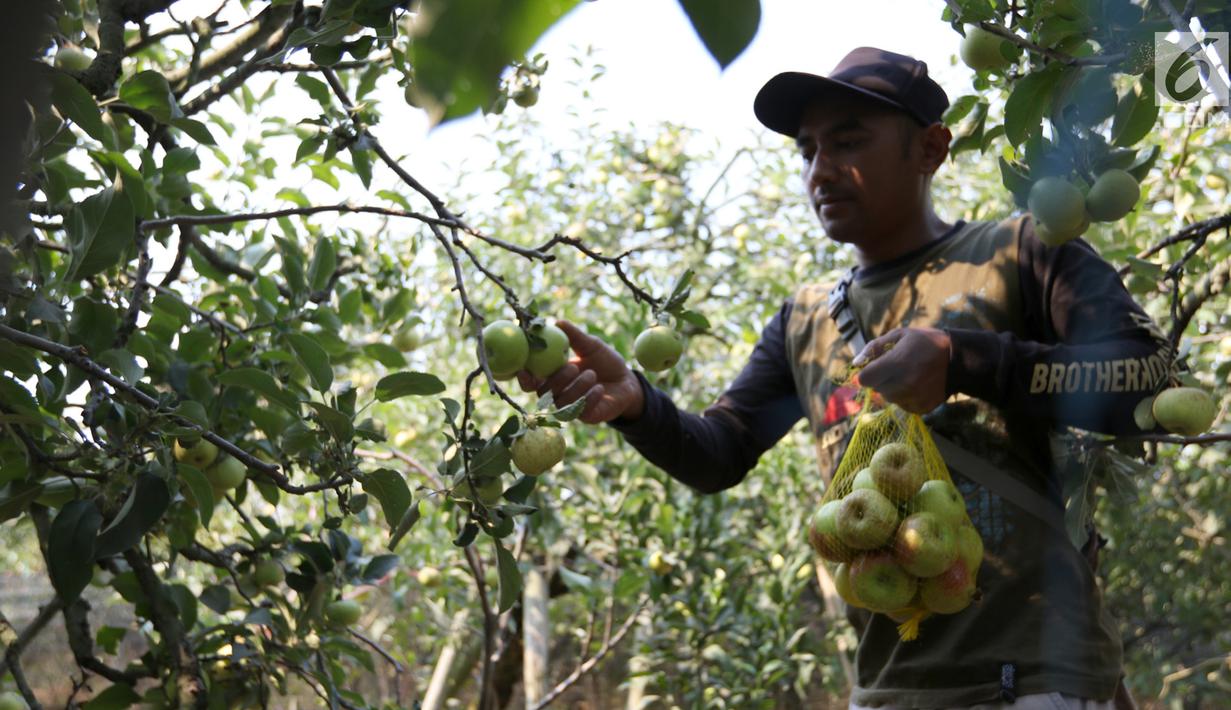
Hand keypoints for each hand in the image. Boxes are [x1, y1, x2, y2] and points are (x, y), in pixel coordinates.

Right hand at [516, 320, 644, 424]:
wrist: (626, 380)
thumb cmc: (605, 361)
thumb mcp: (591, 345)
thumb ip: (574, 336)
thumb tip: (558, 323)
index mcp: (553, 375)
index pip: (531, 381)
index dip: (524, 378)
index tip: (525, 370)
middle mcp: (557, 393)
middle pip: (543, 392)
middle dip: (557, 380)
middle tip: (574, 367)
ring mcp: (570, 407)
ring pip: (562, 402)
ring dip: (577, 386)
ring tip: (592, 374)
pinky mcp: (585, 416)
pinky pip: (580, 411)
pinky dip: (590, 397)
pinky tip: (600, 388)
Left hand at [852, 327, 950, 413]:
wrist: (959, 359)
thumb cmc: (926, 343)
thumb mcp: (900, 335)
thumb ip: (875, 347)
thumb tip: (855, 363)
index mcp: (896, 364)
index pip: (864, 379)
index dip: (867, 372)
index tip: (875, 367)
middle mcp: (903, 384)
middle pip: (876, 389)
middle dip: (881, 379)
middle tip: (897, 368)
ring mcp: (913, 398)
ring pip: (889, 398)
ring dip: (893, 389)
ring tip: (909, 375)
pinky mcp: (922, 408)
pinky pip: (903, 406)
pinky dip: (906, 397)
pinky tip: (917, 385)